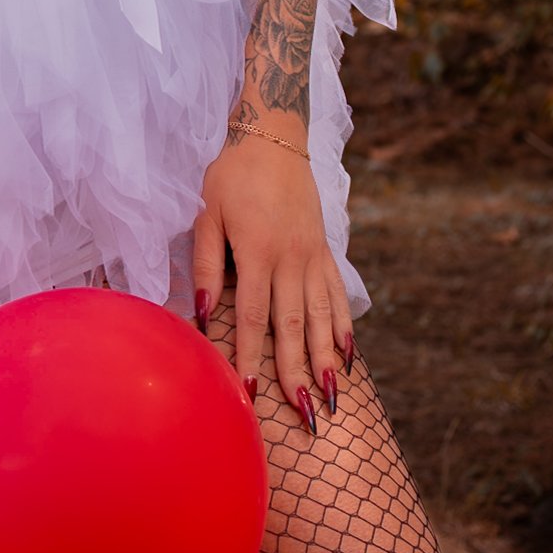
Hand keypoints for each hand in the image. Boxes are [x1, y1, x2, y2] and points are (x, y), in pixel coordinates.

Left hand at [192, 133, 353, 433]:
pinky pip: (337, 295)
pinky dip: (342, 327)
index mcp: (258, 250)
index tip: (250, 395)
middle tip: (304, 417)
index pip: (254, 316)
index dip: (252, 357)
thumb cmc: (230, 175)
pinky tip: (347, 356)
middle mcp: (292, 258)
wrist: (274, 136)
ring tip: (332, 398)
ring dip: (325, 360)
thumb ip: (206, 263)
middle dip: (297, 373)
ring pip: (321, 317)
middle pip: (294, 326)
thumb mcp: (206, 212)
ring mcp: (313, 256)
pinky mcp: (325, 250)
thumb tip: (205, 313)